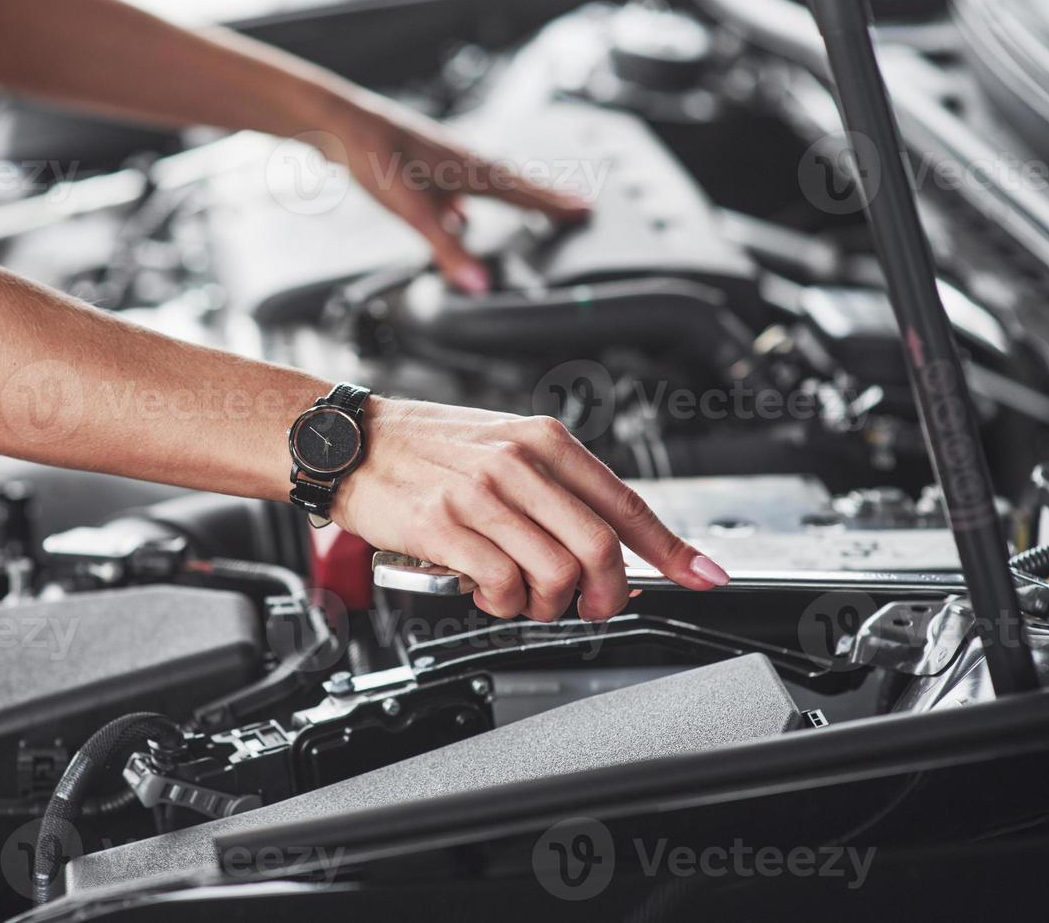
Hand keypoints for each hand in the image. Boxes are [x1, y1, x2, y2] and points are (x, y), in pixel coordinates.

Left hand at [319, 99, 591, 294]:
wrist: (335, 121)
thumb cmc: (373, 155)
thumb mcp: (413, 213)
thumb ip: (447, 251)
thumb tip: (478, 286)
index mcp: (470, 170)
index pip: (525, 192)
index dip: (555, 205)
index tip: (586, 210)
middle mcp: (462, 160)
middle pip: (515, 183)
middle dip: (545, 197)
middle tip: (576, 205)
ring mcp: (442, 159)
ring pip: (488, 181)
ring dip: (513, 195)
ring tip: (532, 206)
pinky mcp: (420, 161)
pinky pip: (458, 184)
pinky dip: (469, 199)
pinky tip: (458, 213)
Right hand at [332, 398, 730, 621]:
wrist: (348, 441)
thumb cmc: (424, 448)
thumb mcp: (502, 445)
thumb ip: (554, 488)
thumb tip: (607, 543)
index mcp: (543, 440)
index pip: (625, 504)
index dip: (671, 550)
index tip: (700, 576)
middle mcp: (518, 462)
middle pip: (599, 549)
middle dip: (606, 596)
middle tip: (591, 608)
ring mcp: (480, 495)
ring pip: (555, 574)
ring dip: (547, 605)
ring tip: (523, 596)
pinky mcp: (443, 527)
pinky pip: (502, 586)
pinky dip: (504, 604)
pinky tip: (487, 591)